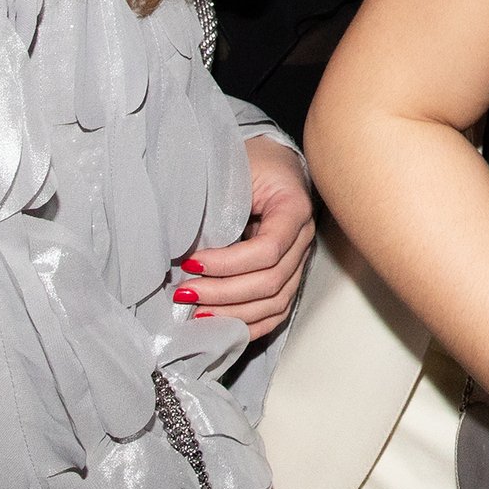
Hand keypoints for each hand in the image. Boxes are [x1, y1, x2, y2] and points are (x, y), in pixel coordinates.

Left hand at [182, 137, 314, 339]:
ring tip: (196, 312)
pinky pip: (278, 310)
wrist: (273, 164)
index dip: (228, 264)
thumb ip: (217, 205)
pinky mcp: (290, 274)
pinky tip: (221, 324)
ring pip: (275, 302)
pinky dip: (250, 324)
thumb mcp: (234, 170)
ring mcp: (300, 259)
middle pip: (272, 281)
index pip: (269, 249)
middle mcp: (304, 238)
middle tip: (184, 292)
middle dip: (223, 292)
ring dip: (233, 313)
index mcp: (294, 207)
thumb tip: (186, 247)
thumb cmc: (251, 163)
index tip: (191, 263)